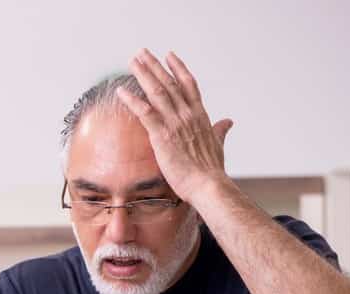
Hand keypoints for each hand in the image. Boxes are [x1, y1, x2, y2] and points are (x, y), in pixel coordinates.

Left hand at [116, 49, 233, 203]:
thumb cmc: (211, 170)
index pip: (188, 85)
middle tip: (142, 52)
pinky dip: (132, 100)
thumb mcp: (218, 144)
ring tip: (132, 61)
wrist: (208, 185)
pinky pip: (145, 112)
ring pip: (157, 91)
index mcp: (200, 116)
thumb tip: (228, 122)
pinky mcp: (162, 135)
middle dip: (154, 66)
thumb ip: (220, 130)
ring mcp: (175, 123)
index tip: (169, 55)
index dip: (178, 69)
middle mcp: (187, 114)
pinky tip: (121, 91)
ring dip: (143, 74)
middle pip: (169, 83)